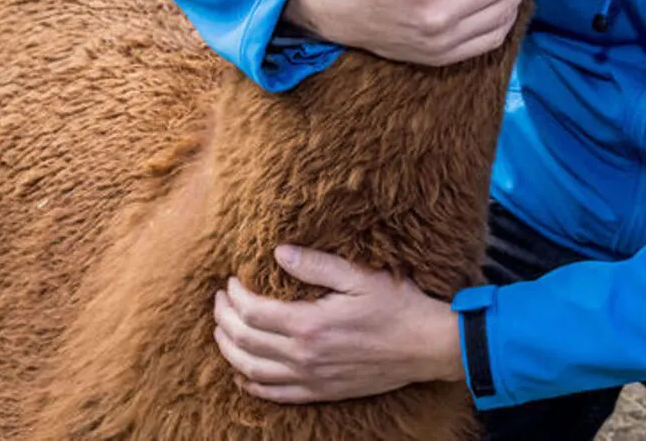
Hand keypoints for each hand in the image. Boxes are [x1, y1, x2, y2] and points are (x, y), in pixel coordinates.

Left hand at [213, 245, 463, 403]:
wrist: (427, 346)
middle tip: (219, 301)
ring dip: (230, 350)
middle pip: (245, 341)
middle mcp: (304, 356)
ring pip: (253, 370)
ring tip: (222, 331)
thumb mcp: (359, 276)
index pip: (253, 312)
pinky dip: (253, 384)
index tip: (230, 282)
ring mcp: (311, 378)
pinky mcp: (322, 392)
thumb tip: (279, 251)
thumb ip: (316, 265)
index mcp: (310, 324)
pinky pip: (276, 394)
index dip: (234, 296)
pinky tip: (243, 374)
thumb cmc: (397, 306)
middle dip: (224, 319)